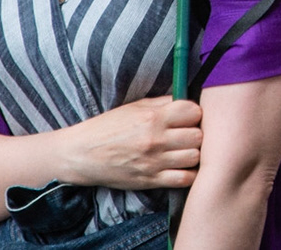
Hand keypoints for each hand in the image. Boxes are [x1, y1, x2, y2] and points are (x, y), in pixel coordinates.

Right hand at [68, 97, 202, 191]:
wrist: (82, 154)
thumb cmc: (108, 127)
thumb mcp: (134, 107)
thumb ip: (162, 103)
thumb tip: (187, 99)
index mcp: (152, 118)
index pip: (193, 111)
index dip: (194, 113)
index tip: (188, 116)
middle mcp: (156, 140)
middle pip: (198, 136)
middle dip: (195, 133)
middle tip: (187, 134)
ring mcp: (154, 162)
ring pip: (194, 157)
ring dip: (193, 153)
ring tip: (184, 150)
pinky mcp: (151, 181)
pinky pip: (184, 179)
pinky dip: (188, 173)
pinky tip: (181, 167)